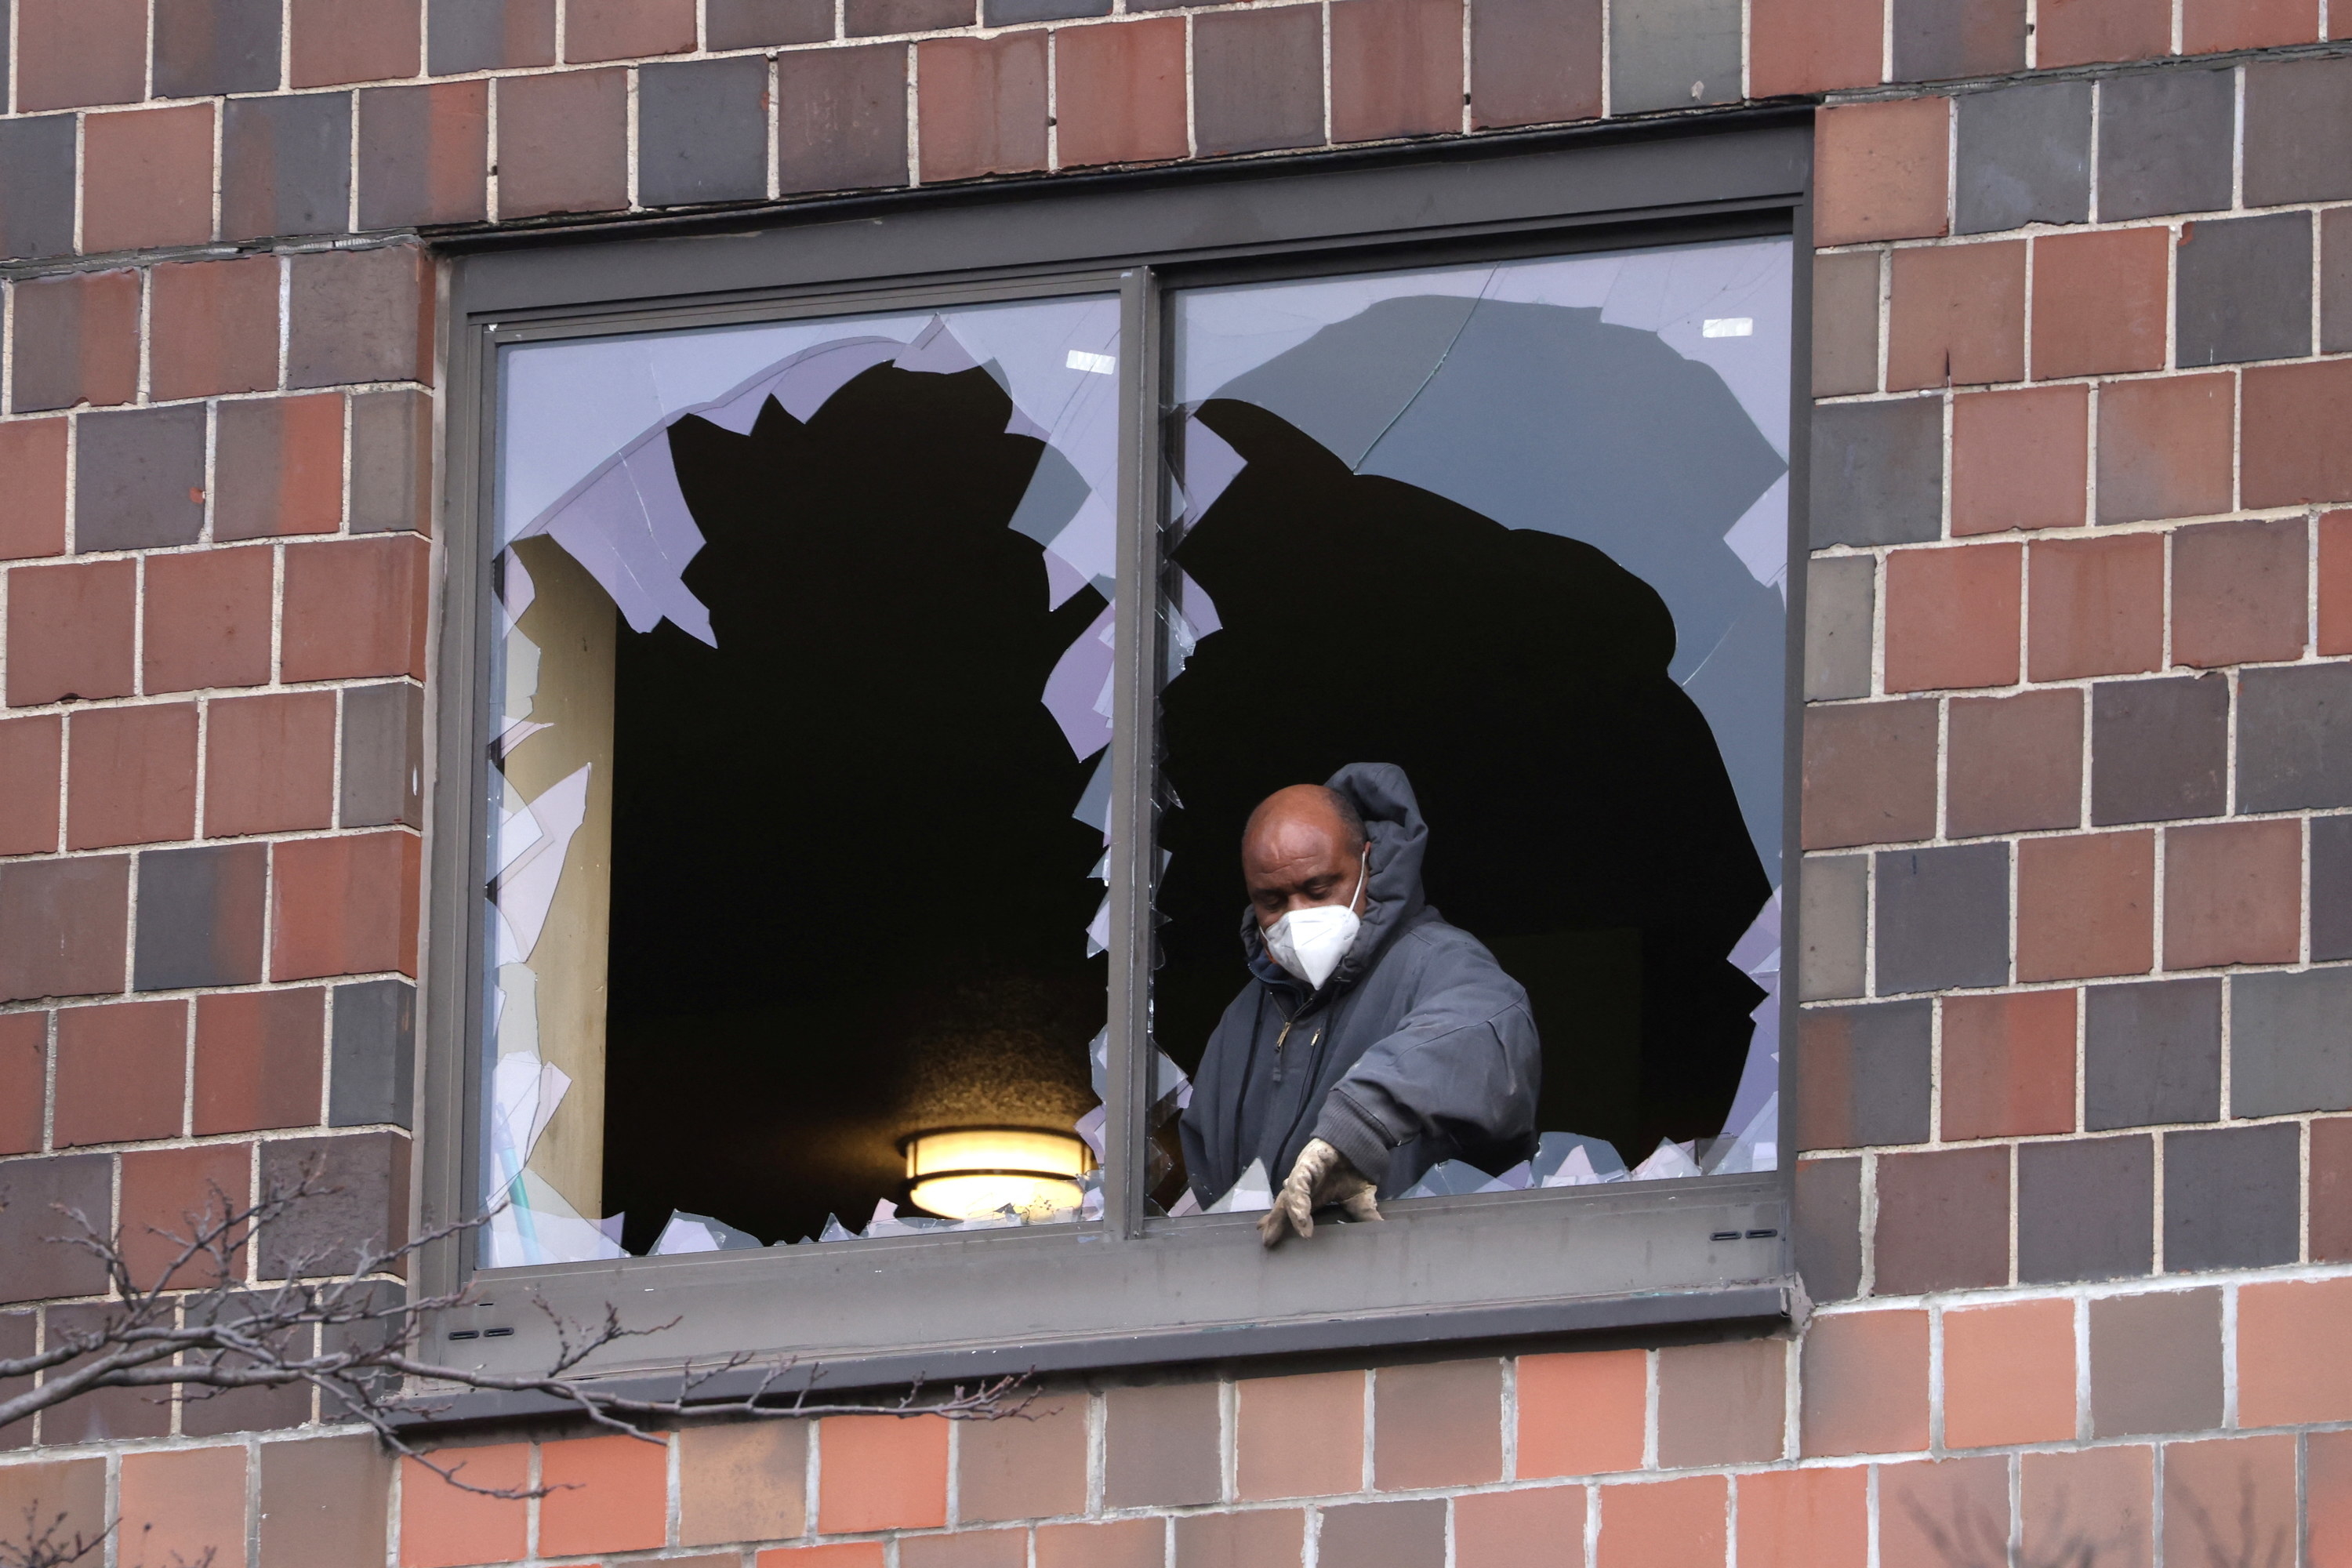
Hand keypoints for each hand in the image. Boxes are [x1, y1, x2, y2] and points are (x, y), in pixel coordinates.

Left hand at [1259, 1138, 1380, 1246]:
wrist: (1361, 1143)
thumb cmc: (1356, 1171)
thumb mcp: (1360, 1200)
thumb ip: (1365, 1216)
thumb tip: (1380, 1232)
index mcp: (1312, 1197)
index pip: (1291, 1214)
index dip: (1281, 1227)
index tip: (1270, 1242)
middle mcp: (1302, 1187)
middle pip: (1283, 1207)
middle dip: (1275, 1223)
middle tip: (1268, 1241)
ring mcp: (1302, 1175)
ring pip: (1289, 1197)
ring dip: (1292, 1215)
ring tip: (1300, 1232)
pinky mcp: (1306, 1164)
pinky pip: (1299, 1184)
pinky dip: (1299, 1200)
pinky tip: (1300, 1215)